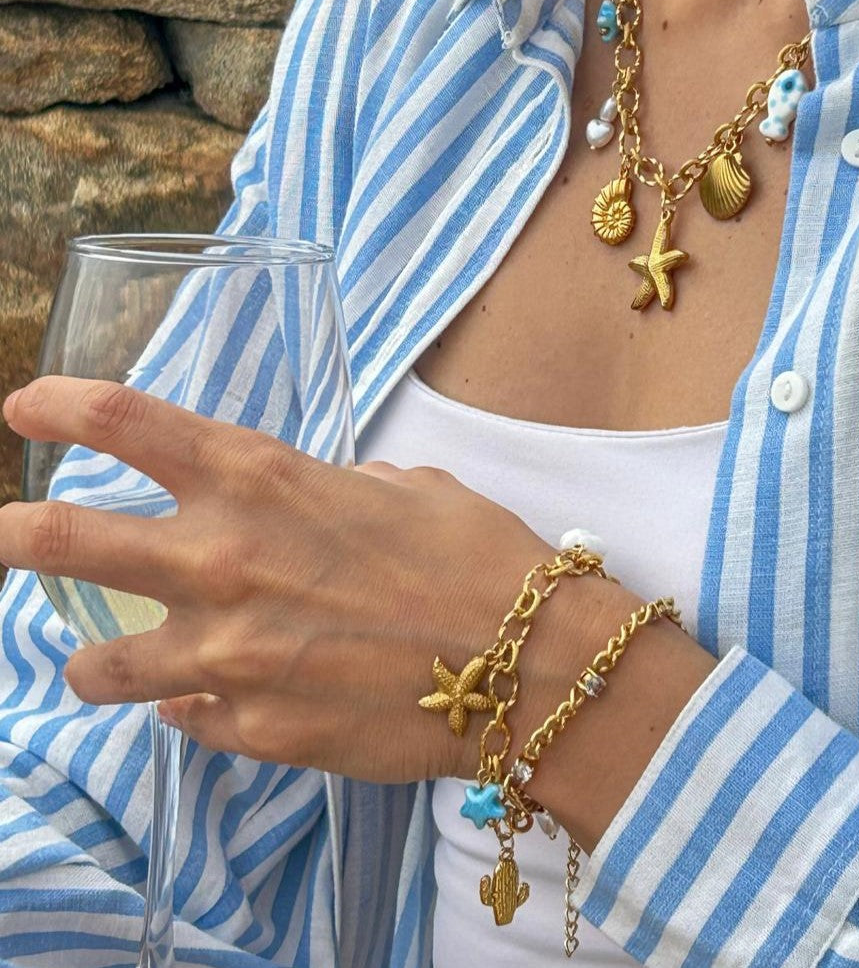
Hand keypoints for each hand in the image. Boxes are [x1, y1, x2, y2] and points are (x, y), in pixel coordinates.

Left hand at [0, 375, 576, 782]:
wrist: (528, 663)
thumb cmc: (477, 557)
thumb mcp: (405, 490)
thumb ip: (331, 491)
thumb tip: (312, 507)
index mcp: (263, 480)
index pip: (125, 422)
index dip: (57, 407)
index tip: (27, 407)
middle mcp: (222, 560)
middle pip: (55, 539)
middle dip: (16, 534)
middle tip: (13, 536)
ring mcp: (226, 655)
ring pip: (94, 662)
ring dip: (97, 653)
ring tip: (113, 655)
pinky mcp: (251, 730)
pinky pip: (186, 716)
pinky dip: (197, 703)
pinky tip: (234, 695)